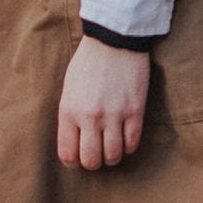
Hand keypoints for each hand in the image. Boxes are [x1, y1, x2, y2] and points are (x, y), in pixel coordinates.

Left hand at [56, 34, 149, 170]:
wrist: (114, 40)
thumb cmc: (89, 62)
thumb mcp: (69, 88)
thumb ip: (70, 116)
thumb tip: (75, 141)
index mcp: (69, 111)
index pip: (68, 154)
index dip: (74, 162)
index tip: (80, 157)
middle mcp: (90, 117)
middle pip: (91, 160)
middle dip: (94, 162)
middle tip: (98, 154)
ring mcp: (114, 115)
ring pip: (114, 156)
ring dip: (113, 156)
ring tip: (113, 148)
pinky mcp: (135, 110)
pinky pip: (132, 143)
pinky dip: (129, 146)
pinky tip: (126, 138)